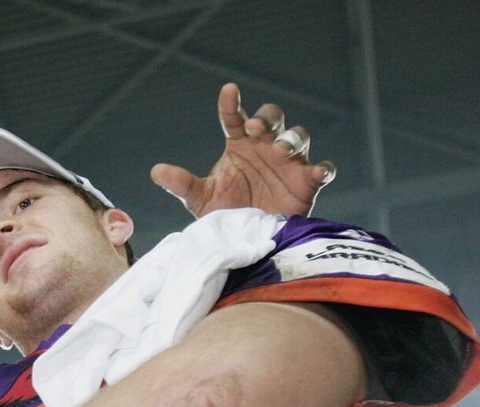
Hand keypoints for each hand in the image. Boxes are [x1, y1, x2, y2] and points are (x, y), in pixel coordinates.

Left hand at [151, 82, 335, 218]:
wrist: (248, 241)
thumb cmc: (226, 212)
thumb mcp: (201, 199)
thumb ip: (182, 184)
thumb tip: (156, 171)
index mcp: (240, 146)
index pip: (235, 118)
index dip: (232, 104)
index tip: (228, 91)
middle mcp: (266, 148)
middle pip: (273, 118)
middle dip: (267, 118)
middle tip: (255, 128)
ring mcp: (289, 163)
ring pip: (298, 136)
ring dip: (291, 139)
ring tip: (279, 150)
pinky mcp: (308, 182)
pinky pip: (323, 168)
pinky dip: (323, 168)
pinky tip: (318, 171)